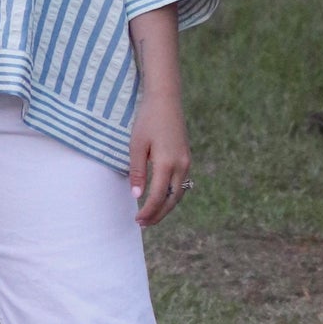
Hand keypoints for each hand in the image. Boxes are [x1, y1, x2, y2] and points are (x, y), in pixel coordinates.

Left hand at [129, 87, 191, 226]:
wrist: (166, 99)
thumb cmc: (147, 120)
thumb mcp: (136, 145)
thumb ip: (137, 172)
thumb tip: (137, 195)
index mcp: (167, 163)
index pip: (157, 197)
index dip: (148, 212)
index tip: (137, 220)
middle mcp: (181, 165)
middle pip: (171, 200)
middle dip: (158, 215)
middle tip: (143, 224)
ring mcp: (186, 162)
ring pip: (178, 193)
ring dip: (165, 207)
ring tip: (151, 216)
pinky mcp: (186, 157)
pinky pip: (180, 183)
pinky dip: (171, 195)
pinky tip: (160, 198)